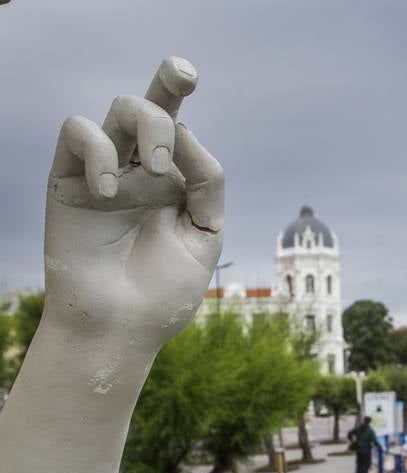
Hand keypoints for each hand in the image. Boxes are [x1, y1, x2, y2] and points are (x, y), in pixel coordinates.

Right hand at [43, 57, 223, 350]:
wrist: (120, 329)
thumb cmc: (162, 294)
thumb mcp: (203, 238)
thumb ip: (206, 184)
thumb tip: (188, 132)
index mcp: (172, 182)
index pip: (176, 124)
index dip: (175, 85)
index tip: (189, 75)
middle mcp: (138, 171)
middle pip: (148, 105)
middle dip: (164, 92)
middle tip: (168, 156)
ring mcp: (104, 174)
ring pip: (117, 110)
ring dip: (143, 126)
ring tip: (151, 172)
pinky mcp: (68, 181)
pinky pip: (77, 134)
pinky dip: (98, 151)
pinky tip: (110, 193)